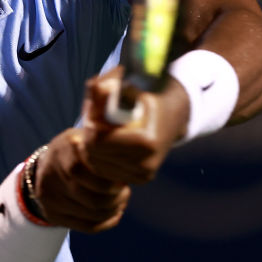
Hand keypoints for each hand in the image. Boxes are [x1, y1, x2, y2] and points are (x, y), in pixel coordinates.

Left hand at [32, 68, 189, 233]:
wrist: (172, 112)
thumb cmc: (143, 94)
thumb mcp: (125, 82)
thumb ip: (105, 86)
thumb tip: (96, 88)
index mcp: (146, 142)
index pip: (98, 141)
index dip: (90, 123)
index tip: (93, 110)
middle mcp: (147, 163)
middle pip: (94, 154)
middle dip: (89, 135)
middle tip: (95, 118)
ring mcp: (144, 174)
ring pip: (96, 165)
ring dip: (92, 146)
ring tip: (104, 127)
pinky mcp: (140, 179)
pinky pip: (105, 172)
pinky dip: (100, 157)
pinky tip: (109, 141)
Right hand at [32, 126, 130, 233]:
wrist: (44, 166)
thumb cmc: (76, 151)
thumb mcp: (87, 139)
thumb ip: (106, 149)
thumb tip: (135, 165)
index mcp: (68, 148)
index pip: (97, 174)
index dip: (116, 182)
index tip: (125, 180)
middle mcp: (53, 172)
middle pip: (95, 199)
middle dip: (117, 199)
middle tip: (125, 192)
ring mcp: (50, 196)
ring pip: (93, 214)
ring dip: (113, 210)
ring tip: (121, 201)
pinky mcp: (51, 214)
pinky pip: (86, 226)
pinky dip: (106, 223)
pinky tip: (114, 214)